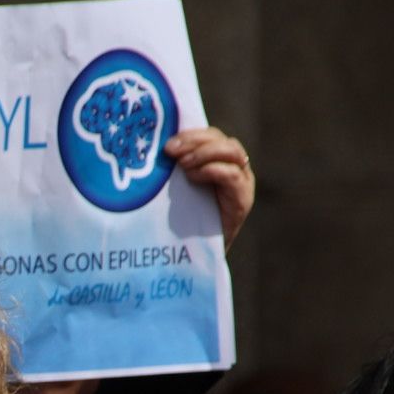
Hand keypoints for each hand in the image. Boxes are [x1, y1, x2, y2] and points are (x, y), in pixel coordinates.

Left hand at [164, 127, 253, 251]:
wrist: (194, 258)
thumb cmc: (180, 222)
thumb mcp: (175, 190)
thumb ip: (173, 169)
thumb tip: (151, 148)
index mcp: (218, 162)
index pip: (211, 136)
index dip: (191, 135)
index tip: (167, 143)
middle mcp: (234, 169)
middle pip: (222, 140)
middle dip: (195, 141)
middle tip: (171, 151)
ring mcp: (242, 184)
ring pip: (232, 152)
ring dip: (204, 153)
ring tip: (183, 165)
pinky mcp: (243, 201)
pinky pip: (233, 176)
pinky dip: (212, 170)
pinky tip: (193, 176)